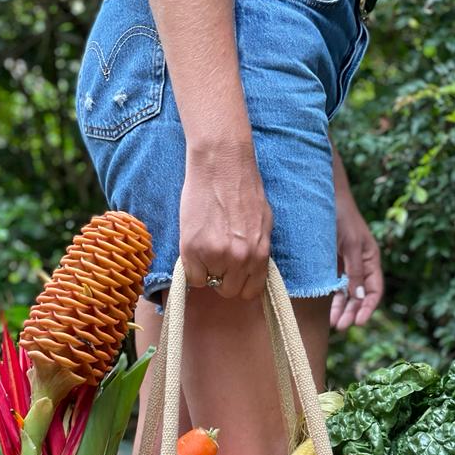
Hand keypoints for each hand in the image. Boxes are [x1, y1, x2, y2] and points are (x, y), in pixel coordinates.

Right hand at [179, 142, 273, 300]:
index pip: (251, 291)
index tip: (233, 274)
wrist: (221, 163)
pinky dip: (191, 266)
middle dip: (222, 277)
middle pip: (228, 291)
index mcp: (260, 254)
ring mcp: (216, 255)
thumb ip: (258, 249)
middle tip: (216, 255)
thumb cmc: (242, 186)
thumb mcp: (263, 222)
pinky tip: (195, 244)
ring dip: (206, 269)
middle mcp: (240, 259)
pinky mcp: (192, 249)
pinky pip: (191, 277)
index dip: (240, 283)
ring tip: (206, 243)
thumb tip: (251, 267)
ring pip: (208, 283)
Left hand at [330, 190, 383, 330]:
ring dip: (341, 308)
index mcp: (371, 260)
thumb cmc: (342, 217)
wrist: (325, 197)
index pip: (374, 290)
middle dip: (352, 311)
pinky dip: (332, 298)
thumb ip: (354, 271)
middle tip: (341, 326)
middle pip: (359, 295)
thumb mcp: (351, 246)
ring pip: (346, 293)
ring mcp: (345, 265)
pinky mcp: (331, 263)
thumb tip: (358, 297)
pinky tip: (328, 309)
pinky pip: (334, 285)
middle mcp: (360, 265)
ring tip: (334, 322)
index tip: (359, 321)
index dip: (368, 307)